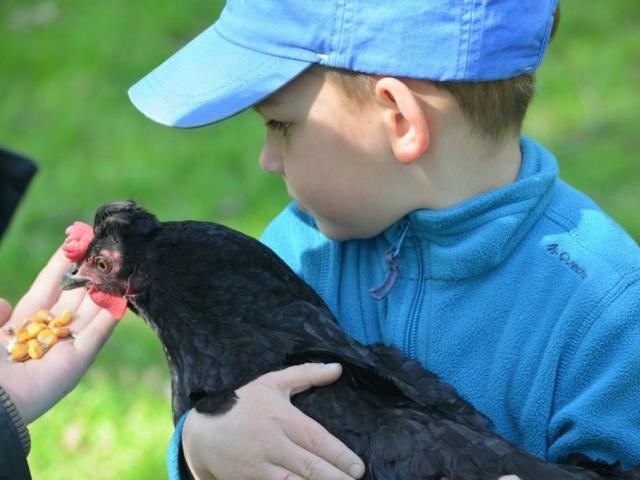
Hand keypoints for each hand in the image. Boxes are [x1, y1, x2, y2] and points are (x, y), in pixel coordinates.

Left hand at [0, 247, 118, 423]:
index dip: (64, 262)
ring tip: (122, 263)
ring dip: (108, 288)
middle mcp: (50, 330)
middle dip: (91, 271)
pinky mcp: (79, 361)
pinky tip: (124, 295)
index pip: (50, 284)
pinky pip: (99, 333)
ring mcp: (67, 345)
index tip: (77, 239)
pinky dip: (112, 315)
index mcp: (26, 321)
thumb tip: (4, 304)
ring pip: (93, 310)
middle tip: (108, 247)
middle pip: (76, 294)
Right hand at [182, 363, 365, 479]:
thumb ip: (306, 374)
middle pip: (310, 466)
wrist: (203, 435)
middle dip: (336, 477)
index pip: (316, 439)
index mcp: (281, 418)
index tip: (358, 467)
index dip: (339, 455)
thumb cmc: (242, 405)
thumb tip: (338, 368)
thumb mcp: (272, 382)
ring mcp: (260, 467)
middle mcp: (272, 444)